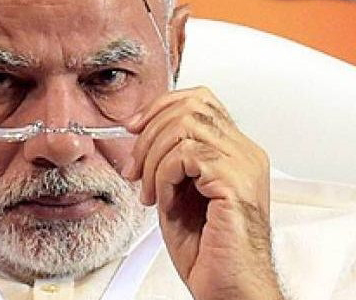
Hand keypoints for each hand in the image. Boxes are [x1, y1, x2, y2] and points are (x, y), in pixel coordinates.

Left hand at [124, 86, 283, 299]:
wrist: (229, 288)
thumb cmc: (208, 249)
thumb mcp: (179, 192)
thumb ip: (169, 159)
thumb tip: (141, 132)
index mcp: (235, 151)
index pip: (201, 99)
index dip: (161, 106)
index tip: (134, 127)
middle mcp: (245, 153)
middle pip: (190, 106)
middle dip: (149, 134)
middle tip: (135, 169)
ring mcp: (244, 165)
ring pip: (184, 126)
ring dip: (153, 158)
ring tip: (149, 191)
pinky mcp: (235, 183)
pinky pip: (185, 155)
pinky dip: (162, 175)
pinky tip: (163, 200)